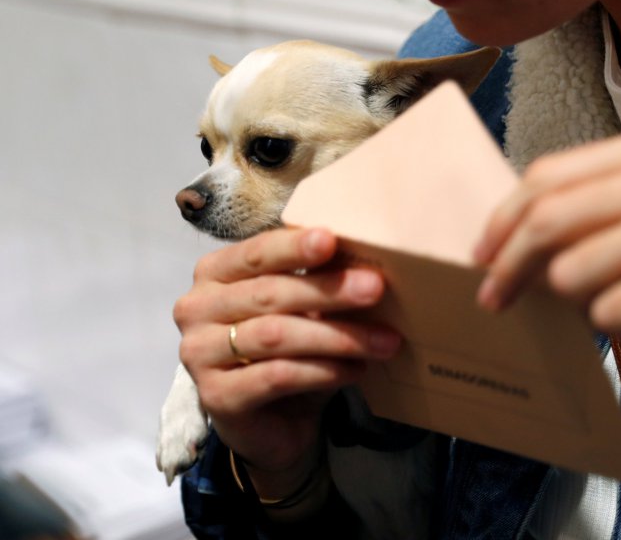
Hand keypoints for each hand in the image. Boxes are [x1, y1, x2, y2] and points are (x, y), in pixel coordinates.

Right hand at [173, 227, 401, 500]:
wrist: (275, 421)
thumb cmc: (290, 349)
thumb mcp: (304, 308)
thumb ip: (318, 280)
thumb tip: (364, 262)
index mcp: (214, 273)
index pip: (255, 253)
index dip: (293, 246)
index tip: (332, 239)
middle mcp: (196, 309)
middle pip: (269, 293)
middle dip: (329, 290)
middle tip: (375, 288)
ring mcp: (199, 354)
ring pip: (276, 336)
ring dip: (337, 336)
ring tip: (384, 340)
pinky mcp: (217, 397)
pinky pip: (278, 377)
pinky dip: (323, 371)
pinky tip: (356, 369)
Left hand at [474, 124, 620, 483]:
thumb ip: (611, 205)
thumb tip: (519, 232)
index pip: (548, 173)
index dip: (503, 216)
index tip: (483, 252)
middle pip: (544, 217)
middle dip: (504, 263)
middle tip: (490, 297)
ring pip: (567, 271)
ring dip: (577, 304)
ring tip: (620, 310)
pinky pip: (605, 313)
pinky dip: (619, 328)